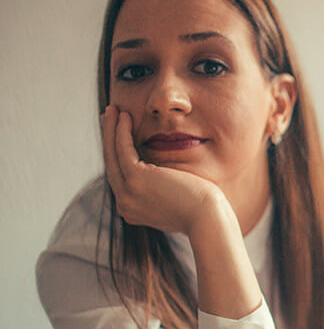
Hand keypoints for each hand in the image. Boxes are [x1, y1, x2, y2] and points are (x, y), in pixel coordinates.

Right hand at [101, 105, 224, 234]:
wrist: (208, 220)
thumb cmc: (202, 211)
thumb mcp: (176, 201)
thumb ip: (163, 192)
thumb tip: (165, 180)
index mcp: (133, 210)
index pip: (121, 176)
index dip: (118, 152)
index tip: (118, 133)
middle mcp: (125, 204)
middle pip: (112, 164)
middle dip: (109, 137)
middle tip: (109, 116)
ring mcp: (128, 194)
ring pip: (113, 155)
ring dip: (111, 129)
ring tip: (112, 109)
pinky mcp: (136, 180)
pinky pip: (123, 150)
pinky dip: (122, 131)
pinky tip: (125, 117)